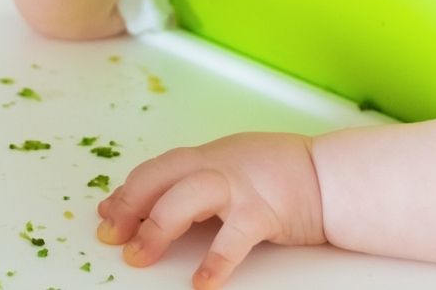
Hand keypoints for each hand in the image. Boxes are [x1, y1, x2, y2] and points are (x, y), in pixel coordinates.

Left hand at [95, 132, 325, 288]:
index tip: (105, 215)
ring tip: (140, 256)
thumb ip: (190, 183)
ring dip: (157, 227)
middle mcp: (216, 165)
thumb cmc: (279, 176)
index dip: (126, 193)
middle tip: (110, 236)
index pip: (153, 171)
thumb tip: (146, 204)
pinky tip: (201, 282)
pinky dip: (215, 261)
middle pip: (158, 178)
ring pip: (185, 198)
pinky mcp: (263, 211)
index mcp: (206, 157)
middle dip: (129, 207)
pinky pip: (233, 237)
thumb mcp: (229, 169)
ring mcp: (239, 186)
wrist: (330, 176)